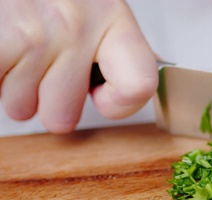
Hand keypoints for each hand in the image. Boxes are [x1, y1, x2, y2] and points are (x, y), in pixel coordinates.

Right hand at [0, 0, 156, 133]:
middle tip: (34, 62)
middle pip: (64, 116)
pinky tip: (1, 48)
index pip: (139, 84)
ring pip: (22, 108)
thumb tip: (122, 89)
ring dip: (10, 84)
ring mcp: (34, 33)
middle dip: (42, 98)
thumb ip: (108, 46)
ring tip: (11, 46)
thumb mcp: (88, 4)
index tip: (102, 97)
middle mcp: (77, 25)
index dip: (118, 105)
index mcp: (111, 16)